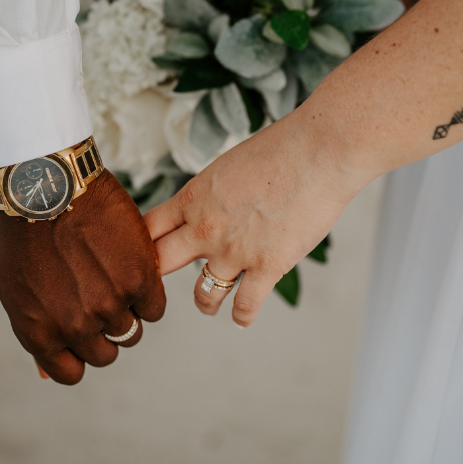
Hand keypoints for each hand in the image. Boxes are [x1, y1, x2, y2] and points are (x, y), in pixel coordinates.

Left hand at [0, 172, 165, 383]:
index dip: (80, 353)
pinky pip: (154, 308)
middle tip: (100, 297)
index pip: (72, 373)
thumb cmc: (27, 236)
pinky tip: (133, 271)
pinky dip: (147, 294)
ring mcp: (109, 306)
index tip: (84, 333)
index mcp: (41, 335)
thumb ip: (38, 332)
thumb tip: (49, 372)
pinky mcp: (138, 281)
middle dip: (105, 331)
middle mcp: (75, 327)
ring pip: (131, 332)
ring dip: (127, 310)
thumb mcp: (17, 292)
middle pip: (106, 354)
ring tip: (113, 276)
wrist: (48, 188)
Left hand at [145, 113, 366, 325]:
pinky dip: (242, 315)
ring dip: (206, 302)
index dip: (141, 246)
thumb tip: (206, 207)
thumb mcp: (228, 165)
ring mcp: (235, 251)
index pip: (147, 230)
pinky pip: (244, 307)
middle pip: (161, 265)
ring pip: (203, 296)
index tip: (145, 255)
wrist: (321, 151)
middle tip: (163, 288)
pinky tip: (243, 316)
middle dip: (159, 279)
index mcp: (193, 198)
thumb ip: (210, 194)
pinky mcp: (268, 267)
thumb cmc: (282, 148)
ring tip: (210, 304)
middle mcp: (205, 228)